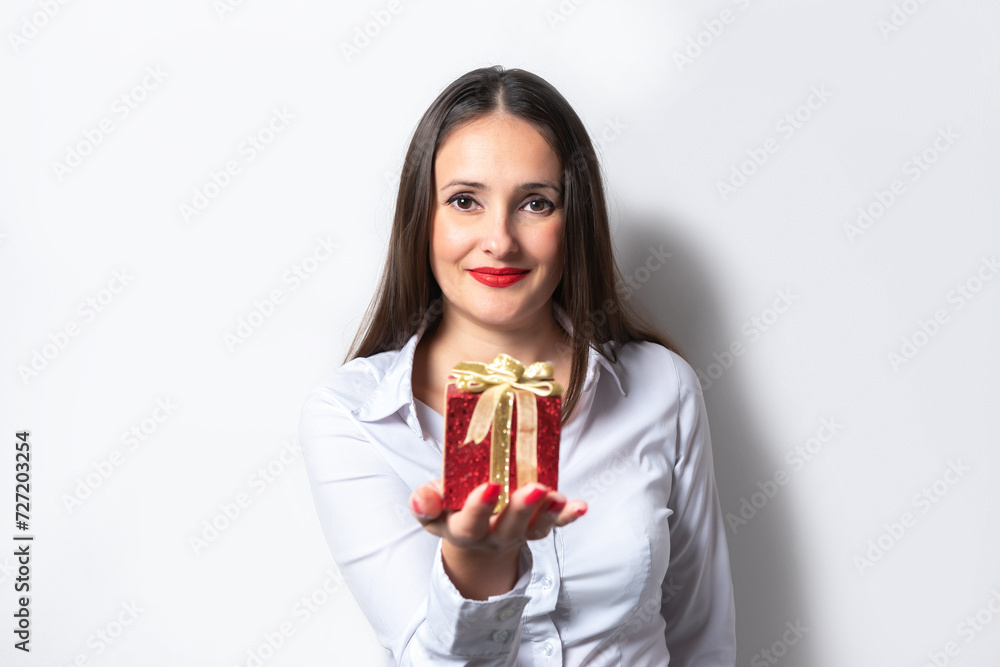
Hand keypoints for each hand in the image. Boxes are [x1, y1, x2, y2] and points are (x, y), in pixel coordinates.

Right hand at [410, 480, 586, 550]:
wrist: (474, 534)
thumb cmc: (451, 508)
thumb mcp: (432, 507)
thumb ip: (425, 502)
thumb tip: (423, 500)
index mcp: (463, 529)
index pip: (469, 523)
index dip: (479, 507)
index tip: (490, 486)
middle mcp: (493, 536)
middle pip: (508, 528)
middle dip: (522, 509)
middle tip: (535, 489)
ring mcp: (518, 533)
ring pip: (534, 529)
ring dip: (549, 514)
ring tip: (559, 497)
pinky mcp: (536, 526)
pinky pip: (555, 524)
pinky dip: (568, 516)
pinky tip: (580, 506)